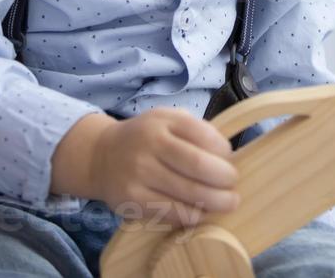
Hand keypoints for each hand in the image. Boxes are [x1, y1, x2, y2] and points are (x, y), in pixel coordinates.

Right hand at [89, 108, 239, 227]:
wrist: (100, 156)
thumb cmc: (144, 138)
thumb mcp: (166, 120)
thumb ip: (194, 130)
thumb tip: (227, 155)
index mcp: (163, 121)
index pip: (204, 135)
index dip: (224, 151)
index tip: (230, 159)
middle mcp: (150, 144)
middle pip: (200, 166)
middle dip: (225, 179)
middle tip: (234, 187)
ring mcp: (140, 173)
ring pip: (189, 192)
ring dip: (216, 201)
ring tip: (228, 203)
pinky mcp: (133, 199)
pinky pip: (172, 212)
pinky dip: (194, 215)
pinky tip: (202, 212)